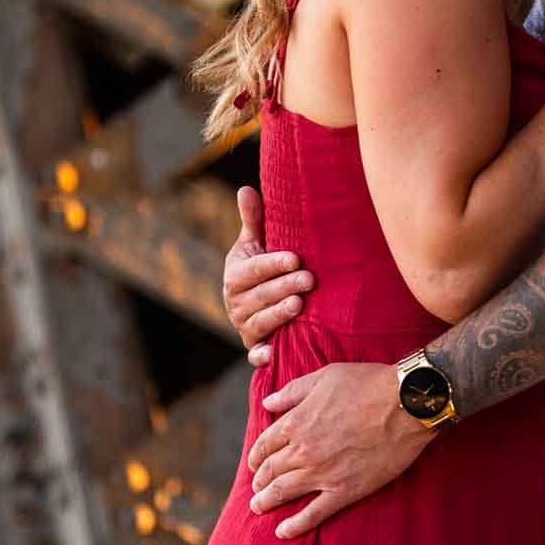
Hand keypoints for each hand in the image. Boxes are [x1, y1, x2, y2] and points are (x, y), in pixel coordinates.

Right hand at [222, 186, 313, 367]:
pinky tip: (272, 355)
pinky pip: (255, 355)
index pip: (253, 269)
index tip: (295, 258)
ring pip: (259, 322)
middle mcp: (235, 302)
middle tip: (309, 279)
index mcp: (235, 275)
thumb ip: (254, 220)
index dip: (273, 264)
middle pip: (259, 296)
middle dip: (283, 287)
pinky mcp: (254, 347)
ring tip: (299, 305)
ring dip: (278, 315)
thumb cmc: (262, 266)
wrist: (259, 303)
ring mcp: (244, 326)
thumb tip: (246, 188)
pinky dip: (261, 357)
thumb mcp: (255, 244)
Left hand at [246, 362, 435, 536]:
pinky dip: (295, 525)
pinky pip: (314, 514)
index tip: (254, 462)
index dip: (256, 455)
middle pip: (270, 470)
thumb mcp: (325, 377)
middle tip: (256, 487)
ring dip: (266, 501)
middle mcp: (303, 450)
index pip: (264, 444)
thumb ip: (293, 391)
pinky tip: (283, 532)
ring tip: (259, 507)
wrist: (406, 404)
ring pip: (284, 492)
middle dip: (259, 480)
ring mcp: (322, 473)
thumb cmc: (368, 384)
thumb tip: (267, 402)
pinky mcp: (345, 491)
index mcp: (296, 422)